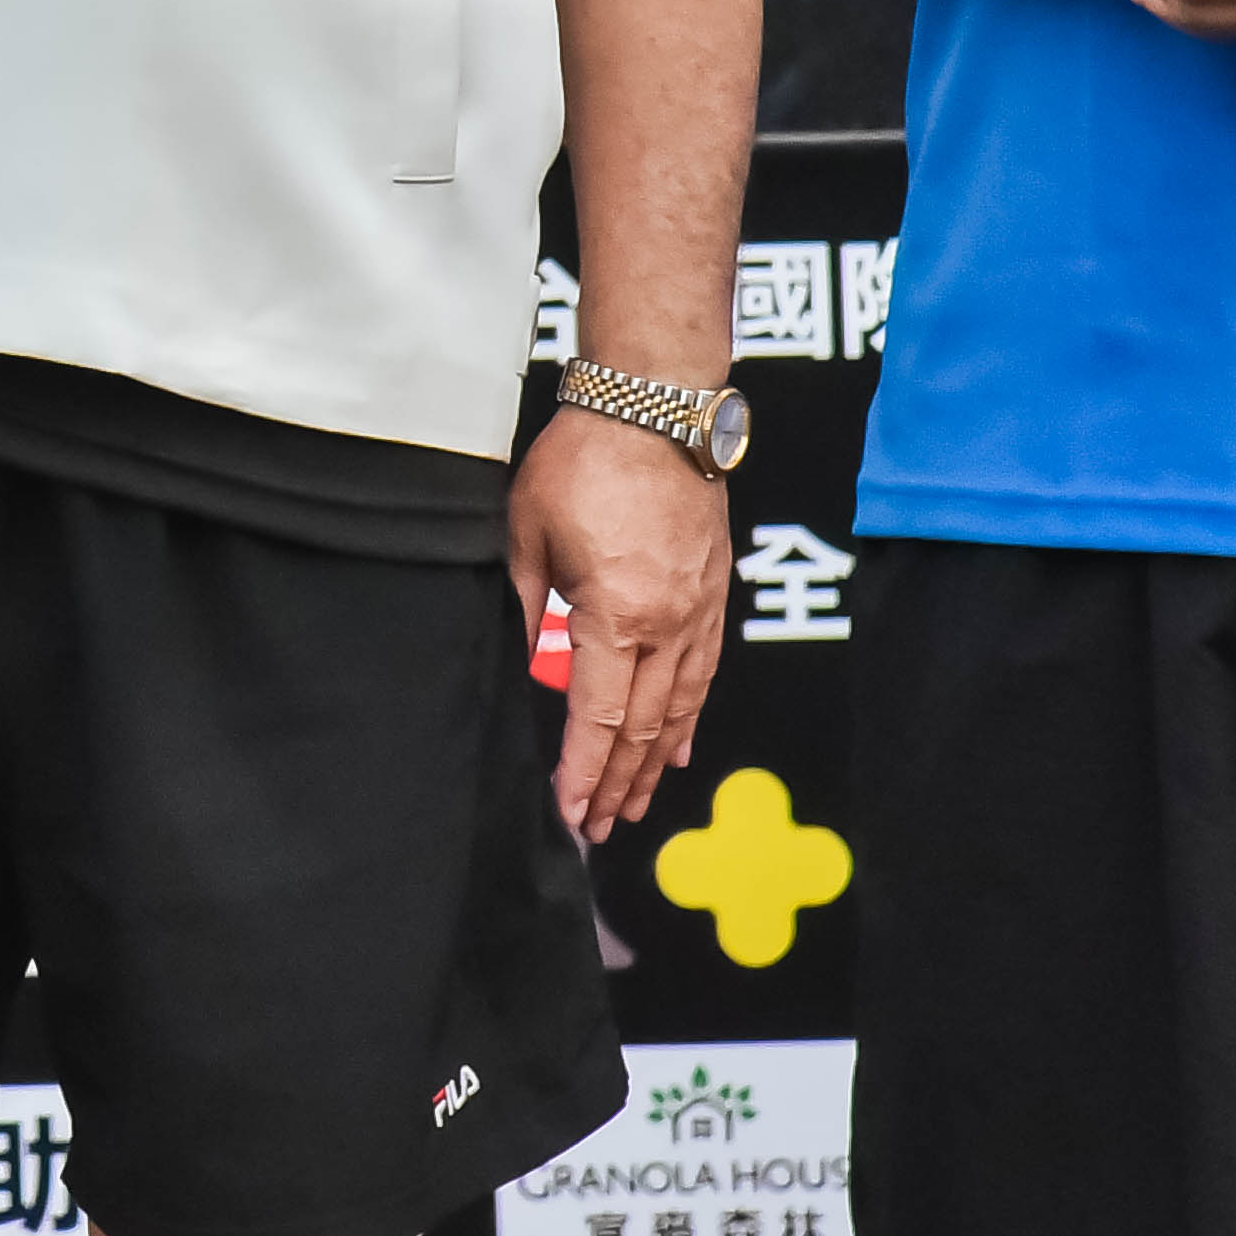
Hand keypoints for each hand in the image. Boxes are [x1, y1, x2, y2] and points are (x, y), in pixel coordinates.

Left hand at [510, 408, 728, 843]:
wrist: (654, 407)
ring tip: (635, 803)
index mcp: (618, 615)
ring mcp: (699, 611)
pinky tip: (675, 744)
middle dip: (619, 782)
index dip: (583, 771)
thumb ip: (525, 607)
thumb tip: (520, 662)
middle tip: (600, 827)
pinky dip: (689, 716)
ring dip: (654, 761)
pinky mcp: (715, 593)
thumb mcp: (526, 536)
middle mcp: (668, 625)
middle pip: (643, 726)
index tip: (570, 811)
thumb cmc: (582, 463)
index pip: (598, 717)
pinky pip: (703, 672)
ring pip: (679, 707)